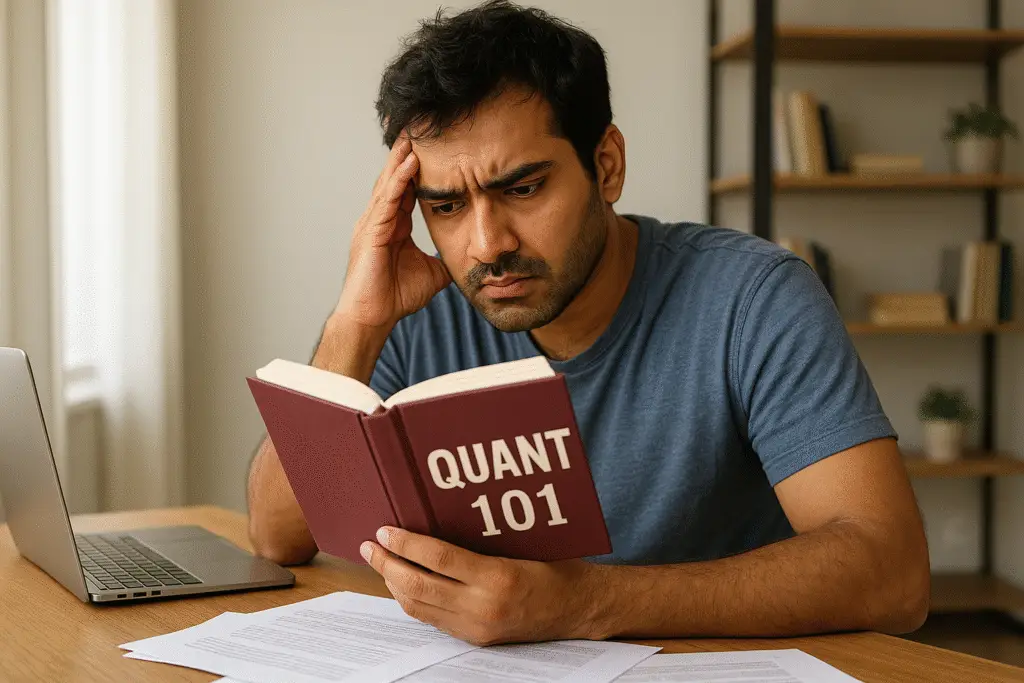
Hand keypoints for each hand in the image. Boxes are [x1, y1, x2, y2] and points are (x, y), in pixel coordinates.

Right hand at [336, 137, 450, 330]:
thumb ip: (446, 259)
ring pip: (390, 182)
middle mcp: (380, 220)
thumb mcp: (431, 273)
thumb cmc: (394, 298)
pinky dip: (399, 179)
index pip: (407, 189)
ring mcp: (373, 223)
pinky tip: (411, 162)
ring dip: (402, 157)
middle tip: (419, 125)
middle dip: (406, 152)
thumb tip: (469, 257)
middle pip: (395, 178)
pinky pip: (387, 199)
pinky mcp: (371, 232)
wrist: (373, 317)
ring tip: (415, 133)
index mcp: (393, 226)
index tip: (431, 146)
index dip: (418, 168)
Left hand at [361, 527, 608, 645]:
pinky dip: (412, 599)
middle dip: (387, 564)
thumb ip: (481, 539)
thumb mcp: (521, 544)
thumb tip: (436, 519)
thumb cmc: (556, 566)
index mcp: (497, 577)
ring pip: (418, 607)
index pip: (437, 559)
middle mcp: (483, 606)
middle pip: (418, 586)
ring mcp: (476, 627)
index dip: (406, 543)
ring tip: (382, 562)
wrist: (579, 608)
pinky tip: (405, 583)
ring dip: (394, 583)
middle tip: (371, 546)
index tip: (385, 530)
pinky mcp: (475, 638)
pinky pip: (432, 619)